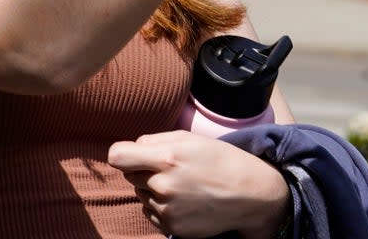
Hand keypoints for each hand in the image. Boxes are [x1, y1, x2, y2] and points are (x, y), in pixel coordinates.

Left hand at [108, 130, 290, 237]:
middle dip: (143, 169)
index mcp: (166, 158)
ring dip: (153, 189)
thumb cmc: (221, 160)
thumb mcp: (191, 138)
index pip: (117, 156)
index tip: (132, 155)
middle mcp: (163, 186)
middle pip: (129, 175)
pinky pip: (150, 213)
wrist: (250, 195)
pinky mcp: (172, 228)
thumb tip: (132, 148)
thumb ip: (155, 139)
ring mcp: (167, 210)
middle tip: (171, 168)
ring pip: (141, 195)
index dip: (123, 154)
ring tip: (182, 185)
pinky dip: (161, 206)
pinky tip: (184, 201)